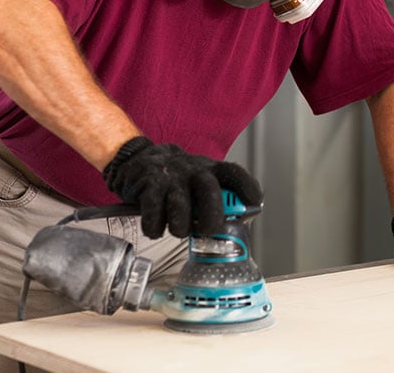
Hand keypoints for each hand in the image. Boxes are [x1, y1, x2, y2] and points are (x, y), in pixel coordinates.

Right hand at [102, 137, 262, 238]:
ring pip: (180, 206)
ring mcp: (169, 177)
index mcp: (210, 169)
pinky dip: (155, 228)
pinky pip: (153, 213)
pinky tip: (156, 228)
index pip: (234, 173)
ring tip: (179, 230)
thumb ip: (221, 199)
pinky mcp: (147, 186)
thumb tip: (244, 221)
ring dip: (180, 227)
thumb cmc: (179, 180)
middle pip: (209, 191)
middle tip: (207, 231)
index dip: (246, 187)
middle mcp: (192, 170)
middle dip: (211, 217)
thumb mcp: (202, 182)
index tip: (253, 202)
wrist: (139, 161)